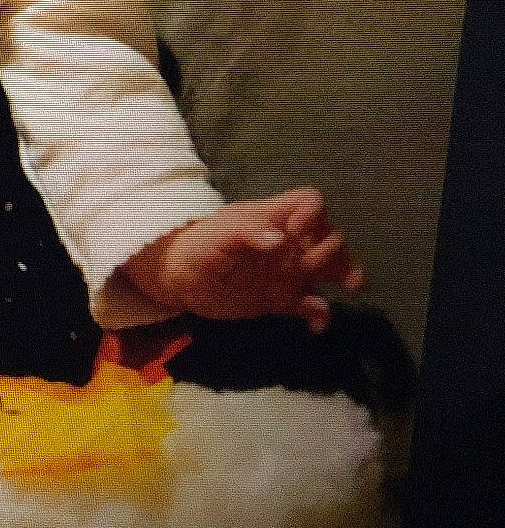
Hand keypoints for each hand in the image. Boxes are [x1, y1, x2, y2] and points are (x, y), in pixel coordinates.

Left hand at [121, 189, 364, 333]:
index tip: (300, 232)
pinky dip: (320, 315)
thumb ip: (246, 233)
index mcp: (273, 219)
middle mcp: (288, 243)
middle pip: (329, 236)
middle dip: (332, 250)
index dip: (313, 214)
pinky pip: (313, 306)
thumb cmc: (196, 248)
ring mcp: (287, 271)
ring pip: (331, 270)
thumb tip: (278, 238)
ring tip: (349, 288)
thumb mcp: (217, 237)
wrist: (177, 282)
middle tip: (311, 266)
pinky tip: (314, 325)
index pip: (309, 202)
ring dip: (346, 276)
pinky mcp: (282, 300)